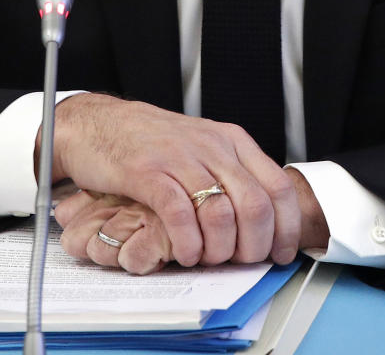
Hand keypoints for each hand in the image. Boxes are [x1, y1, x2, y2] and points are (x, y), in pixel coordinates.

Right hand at [45, 93, 300, 267]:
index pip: (279, 186)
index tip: (281, 254)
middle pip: (256, 206)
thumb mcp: (202, 150)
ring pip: (221, 214)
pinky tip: (183, 253)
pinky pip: (180, 215)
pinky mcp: (147, 172)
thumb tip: (263, 224)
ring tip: (206, 258)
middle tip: (239, 262)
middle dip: (253, 247)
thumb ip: (230, 177)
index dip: (286, 228)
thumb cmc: (150, 142)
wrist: (98, 122)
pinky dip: (187, 243)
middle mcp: (212, 146)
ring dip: (219, 250)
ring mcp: (180, 157)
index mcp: (231, 141)